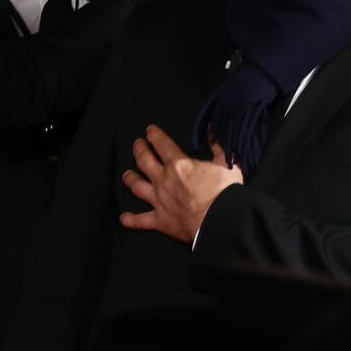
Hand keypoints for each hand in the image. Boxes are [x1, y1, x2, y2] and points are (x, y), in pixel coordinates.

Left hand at [120, 124, 243, 243]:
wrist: (221, 220)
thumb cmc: (225, 191)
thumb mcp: (227, 164)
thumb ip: (219, 147)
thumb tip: (213, 130)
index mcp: (178, 165)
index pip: (162, 144)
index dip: (154, 135)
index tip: (149, 130)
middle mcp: (163, 180)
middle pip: (144, 161)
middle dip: (139, 150)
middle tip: (136, 145)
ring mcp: (158, 200)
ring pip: (136, 186)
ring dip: (130, 179)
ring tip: (126, 174)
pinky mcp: (159, 220)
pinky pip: (140, 220)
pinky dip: (131, 219)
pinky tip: (123, 218)